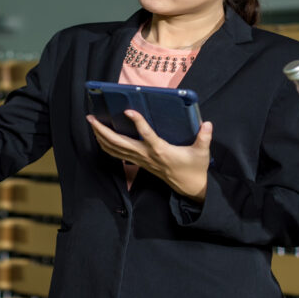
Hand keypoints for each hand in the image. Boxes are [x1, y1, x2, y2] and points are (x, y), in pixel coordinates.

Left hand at [88, 110, 213, 201]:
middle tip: (91, 117)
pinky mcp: (140, 163)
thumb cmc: (195, 168)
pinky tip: (101, 138)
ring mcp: (141, 160)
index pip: (147, 135)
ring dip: (101, 137)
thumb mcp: (202, 152)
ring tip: (92, 124)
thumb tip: (207, 123)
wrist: (190, 187)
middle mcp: (147, 156)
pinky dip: (107, 146)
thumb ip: (204, 137)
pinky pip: (118, 155)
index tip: (128, 110)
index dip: (138, 123)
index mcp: (161, 150)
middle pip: (119, 144)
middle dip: (103, 131)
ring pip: (115, 150)